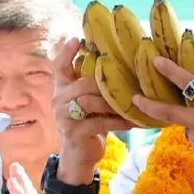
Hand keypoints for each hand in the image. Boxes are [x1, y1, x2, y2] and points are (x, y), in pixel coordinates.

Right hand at [52, 38, 132, 182]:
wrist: (79, 155)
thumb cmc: (88, 123)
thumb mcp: (87, 102)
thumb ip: (93, 85)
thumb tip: (118, 63)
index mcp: (62, 89)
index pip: (59, 66)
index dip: (67, 52)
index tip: (78, 39)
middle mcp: (59, 100)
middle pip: (83, 83)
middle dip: (106, 84)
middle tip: (128, 81)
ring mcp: (65, 117)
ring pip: (91, 101)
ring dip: (114, 103)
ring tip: (133, 102)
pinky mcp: (75, 132)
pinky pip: (101, 122)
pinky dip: (119, 122)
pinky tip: (134, 121)